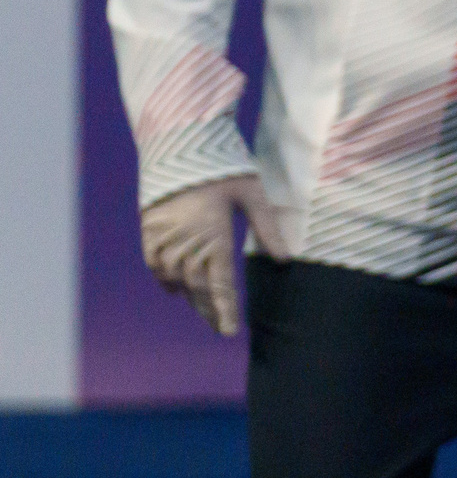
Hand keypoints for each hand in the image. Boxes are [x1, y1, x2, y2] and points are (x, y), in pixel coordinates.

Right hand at [140, 175, 285, 337]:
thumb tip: (285, 260)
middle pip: (198, 287)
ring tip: (202, 310)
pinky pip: (154, 263)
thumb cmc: (224, 168)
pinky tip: (174, 290)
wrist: (180, 145)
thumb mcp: (253, 195)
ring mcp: (164, 238)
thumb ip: (268, 228)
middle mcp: (187, 243)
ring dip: (189, 296)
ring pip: (176, 279)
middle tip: (218, 327)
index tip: (229, 332)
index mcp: (215, 237)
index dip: (225, 310)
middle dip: (209, 309)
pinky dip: (164, 279)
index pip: (221, 284)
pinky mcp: (150, 229)